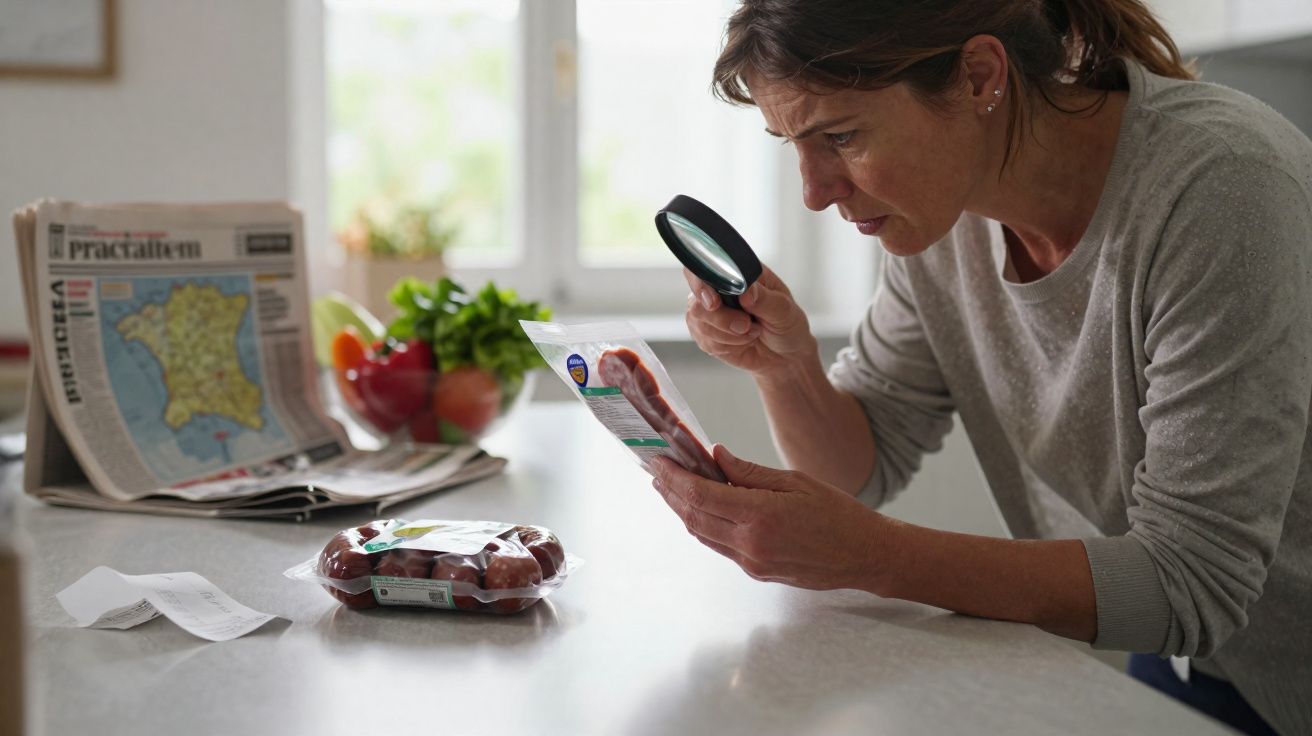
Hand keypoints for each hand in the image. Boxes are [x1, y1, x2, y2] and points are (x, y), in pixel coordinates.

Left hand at [649, 444, 887, 591]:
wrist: (865, 556)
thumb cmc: (838, 514)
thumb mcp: (795, 481)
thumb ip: (749, 472)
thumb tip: (715, 456)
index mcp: (760, 517)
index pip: (700, 496)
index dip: (673, 478)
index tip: (658, 461)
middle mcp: (751, 544)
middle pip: (693, 518)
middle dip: (670, 493)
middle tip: (657, 471)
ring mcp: (752, 562)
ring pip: (703, 534)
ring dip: (683, 511)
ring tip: (672, 487)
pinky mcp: (757, 572)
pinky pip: (721, 546)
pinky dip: (705, 525)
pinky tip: (703, 508)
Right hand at [683, 265, 817, 378]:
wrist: (786, 355)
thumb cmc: (787, 326)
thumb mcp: (785, 311)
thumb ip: (765, 300)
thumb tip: (747, 292)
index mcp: (738, 273)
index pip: (705, 267)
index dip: (701, 283)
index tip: (714, 303)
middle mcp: (720, 290)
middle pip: (696, 300)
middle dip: (720, 318)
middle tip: (746, 325)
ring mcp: (711, 312)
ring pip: (698, 322)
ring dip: (727, 334)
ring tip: (752, 333)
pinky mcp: (708, 334)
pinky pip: (703, 340)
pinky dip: (726, 345)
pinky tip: (743, 342)